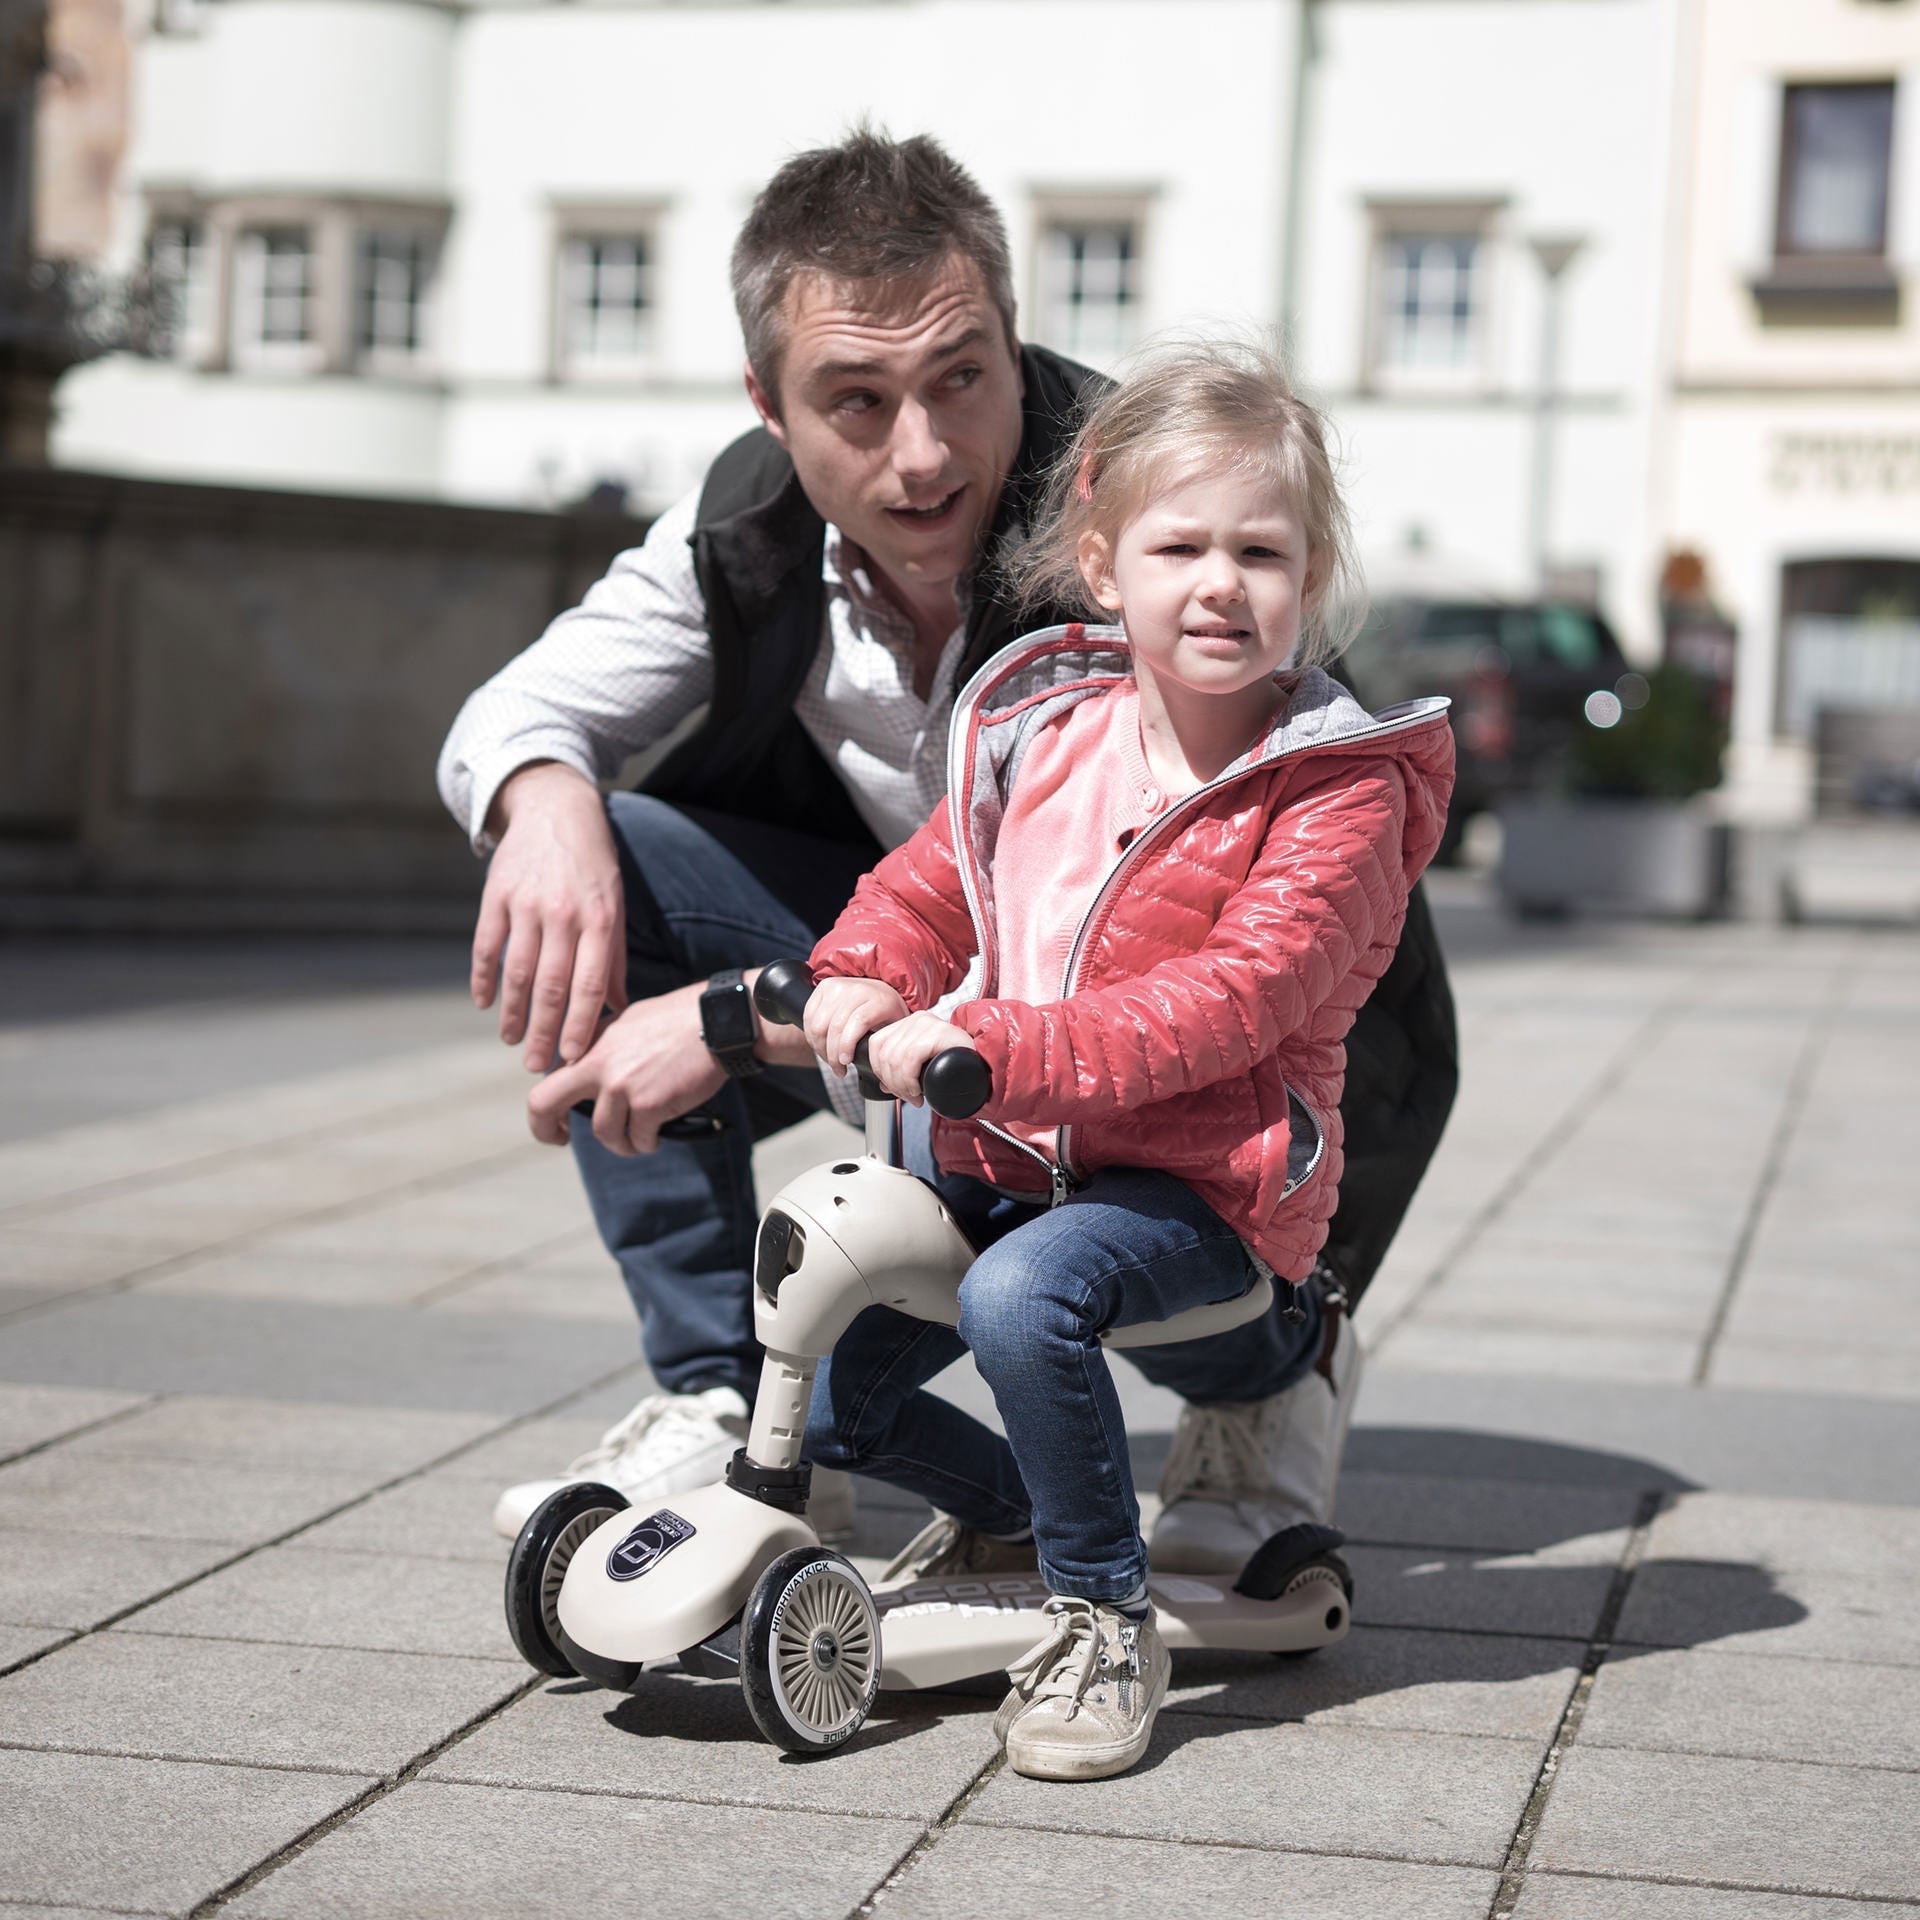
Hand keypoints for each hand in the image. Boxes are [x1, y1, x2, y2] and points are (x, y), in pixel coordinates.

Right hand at [472, 762, 627, 1070]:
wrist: (556, 809)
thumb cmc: (593, 864)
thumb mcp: (615, 904)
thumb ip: (612, 957)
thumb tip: (616, 1008)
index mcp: (599, 919)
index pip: (589, 984)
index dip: (579, 1024)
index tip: (572, 1057)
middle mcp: (563, 914)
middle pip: (550, 986)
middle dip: (542, 1031)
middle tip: (536, 1064)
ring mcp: (526, 903)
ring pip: (516, 971)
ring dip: (512, 1012)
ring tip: (511, 1039)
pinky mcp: (496, 894)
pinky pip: (486, 945)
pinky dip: (483, 977)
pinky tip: (485, 1002)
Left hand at [525, 982, 720, 1154]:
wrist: (716, 1022)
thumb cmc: (678, 1019)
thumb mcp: (627, 1022)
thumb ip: (604, 1047)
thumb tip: (592, 1075)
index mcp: (591, 1042)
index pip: (548, 1078)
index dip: (549, 1104)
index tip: (560, 1120)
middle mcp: (598, 1063)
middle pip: (543, 1103)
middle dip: (545, 1129)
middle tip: (560, 1140)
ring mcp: (621, 1085)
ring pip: (604, 1133)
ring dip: (621, 1144)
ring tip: (637, 1143)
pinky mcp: (648, 1105)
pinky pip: (639, 1139)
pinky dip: (648, 1143)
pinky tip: (657, 1138)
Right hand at [803, 977, 907, 1075]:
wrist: (879, 987)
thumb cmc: (888, 1013)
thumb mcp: (895, 1028)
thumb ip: (888, 1049)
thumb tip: (883, 1085)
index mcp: (879, 999)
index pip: (858, 1021)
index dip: (847, 1045)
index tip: (846, 1063)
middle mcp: (857, 990)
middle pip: (835, 1026)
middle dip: (832, 1055)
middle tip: (839, 1070)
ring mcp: (838, 987)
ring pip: (818, 1024)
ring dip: (820, 1048)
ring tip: (830, 1060)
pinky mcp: (823, 987)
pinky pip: (809, 1016)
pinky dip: (811, 1036)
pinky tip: (820, 1046)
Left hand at [867, 1012, 975, 1106]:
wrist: (987, 1066)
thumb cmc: (958, 1067)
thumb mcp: (924, 1064)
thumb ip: (902, 1068)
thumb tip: (882, 1083)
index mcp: (910, 1023)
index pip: (877, 1043)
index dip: (878, 1070)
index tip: (892, 1088)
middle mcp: (917, 1019)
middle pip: (884, 1053)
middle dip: (892, 1082)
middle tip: (908, 1097)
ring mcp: (928, 1023)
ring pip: (895, 1058)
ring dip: (901, 1085)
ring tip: (914, 1096)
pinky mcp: (939, 1032)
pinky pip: (910, 1058)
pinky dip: (909, 1080)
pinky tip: (919, 1089)